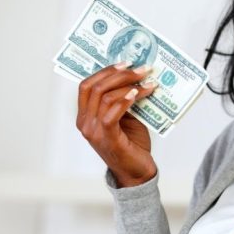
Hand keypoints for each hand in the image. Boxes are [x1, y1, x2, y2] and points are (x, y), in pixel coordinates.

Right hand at [76, 62, 158, 186]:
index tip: (126, 62)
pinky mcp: (107, 139)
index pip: (87, 85)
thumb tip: (136, 75)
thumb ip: (123, 99)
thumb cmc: (132, 143)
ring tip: (148, 81)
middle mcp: (85, 123)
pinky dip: (125, 100)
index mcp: (85, 116)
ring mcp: (94, 132)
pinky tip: (139, 93)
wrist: (137, 171)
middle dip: (120, 74)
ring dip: (129, 85)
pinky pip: (112, 113)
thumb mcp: (126, 116)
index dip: (105, 71)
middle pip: (95, 87)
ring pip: (105, 97)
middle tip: (142, 68)